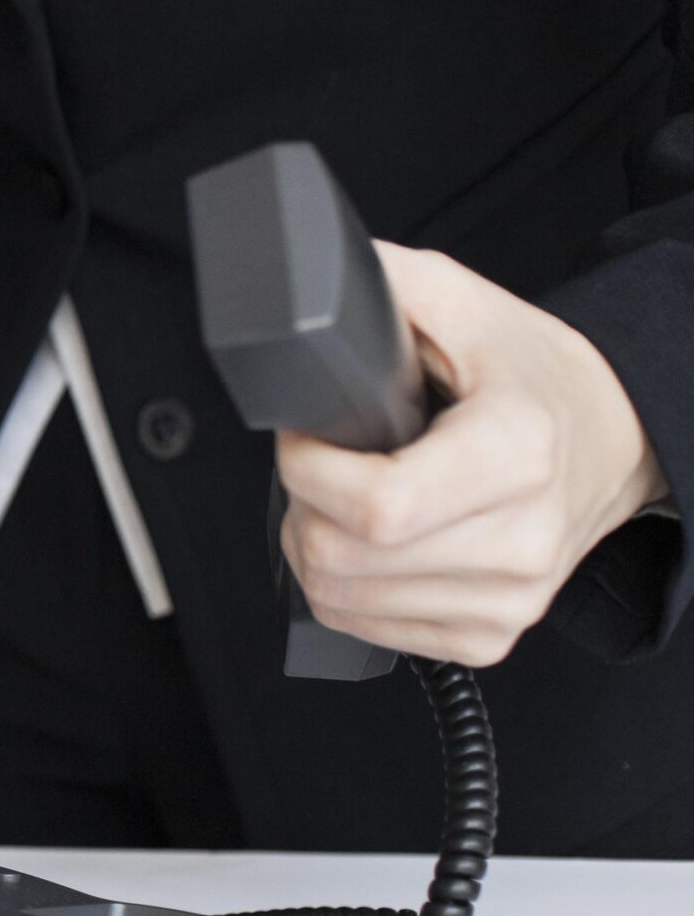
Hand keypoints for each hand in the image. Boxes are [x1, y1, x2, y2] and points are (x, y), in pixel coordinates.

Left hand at [278, 243, 670, 665]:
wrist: (615, 439)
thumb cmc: (534, 377)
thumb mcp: (467, 306)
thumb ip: (387, 284)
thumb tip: (311, 278)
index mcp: (516, 452)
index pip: (376, 506)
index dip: (308, 470)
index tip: (308, 437)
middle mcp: (520, 538)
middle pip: (340, 556)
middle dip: (301, 502)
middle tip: (326, 463)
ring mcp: (509, 598)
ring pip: (338, 597)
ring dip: (314, 546)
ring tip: (348, 499)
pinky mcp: (488, 636)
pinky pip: (362, 628)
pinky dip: (342, 588)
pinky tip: (370, 545)